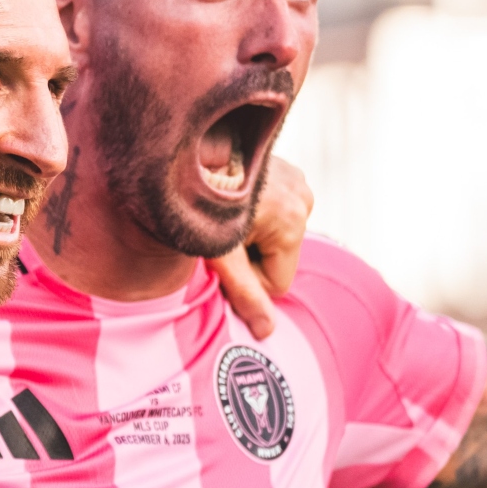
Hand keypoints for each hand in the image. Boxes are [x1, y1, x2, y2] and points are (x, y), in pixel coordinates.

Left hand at [210, 157, 313, 339]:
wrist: (183, 154)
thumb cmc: (193, 206)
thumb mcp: (218, 255)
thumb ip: (244, 293)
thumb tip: (267, 333)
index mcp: (293, 220)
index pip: (277, 282)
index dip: (245, 279)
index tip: (220, 257)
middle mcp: (304, 197)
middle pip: (279, 258)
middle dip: (250, 255)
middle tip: (217, 235)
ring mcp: (298, 181)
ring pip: (276, 237)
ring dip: (251, 234)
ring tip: (221, 216)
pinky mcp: (288, 171)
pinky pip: (276, 213)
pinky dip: (255, 214)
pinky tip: (231, 201)